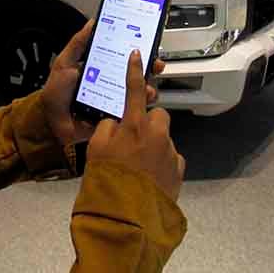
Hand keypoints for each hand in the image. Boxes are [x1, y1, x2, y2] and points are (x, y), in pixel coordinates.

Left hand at [41, 21, 164, 147]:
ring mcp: (113, 101)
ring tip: (147, 88)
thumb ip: (78, 43)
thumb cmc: (55, 92)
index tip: (147, 45)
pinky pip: (130, 112)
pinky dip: (138, 108)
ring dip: (147, 89)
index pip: (122, 57)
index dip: (136, 51)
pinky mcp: (113, 117)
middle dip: (149, 69)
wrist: (49, 121)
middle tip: (155, 65)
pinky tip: (140, 104)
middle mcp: (110, 83)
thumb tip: (92, 22)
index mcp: (100, 68)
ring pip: (137, 93)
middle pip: (135, 74)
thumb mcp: (64, 62)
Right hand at [86, 50, 185, 200]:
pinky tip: (148, 178)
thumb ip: (105, 128)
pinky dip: (161, 163)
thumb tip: (116, 122)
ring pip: (163, 138)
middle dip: (148, 122)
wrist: (127, 218)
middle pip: (157, 115)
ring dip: (153, 145)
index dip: (134, 71)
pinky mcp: (179, 170)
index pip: (133, 90)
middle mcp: (157, 134)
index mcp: (134, 126)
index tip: (137, 54)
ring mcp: (170, 152)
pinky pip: (170, 158)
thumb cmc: (107, 179)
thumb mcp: (95, 149)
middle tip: (132, 140)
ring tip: (137, 167)